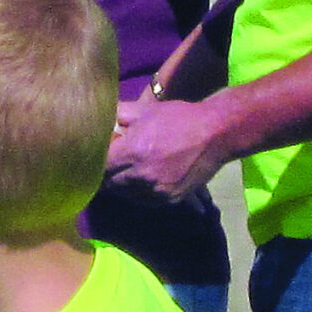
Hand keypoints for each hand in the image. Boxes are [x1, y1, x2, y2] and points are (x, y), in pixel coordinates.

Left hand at [104, 93, 229, 200]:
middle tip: (108, 165)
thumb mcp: (144, 110)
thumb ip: (117, 115)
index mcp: (132, 152)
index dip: (94, 163)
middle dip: (106, 175)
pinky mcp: (171, 198)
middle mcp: (143, 175)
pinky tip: (141, 180)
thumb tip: (100, 119)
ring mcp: (158, 190)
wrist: (217, 133)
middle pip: (110, 184)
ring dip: (122, 185)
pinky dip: (139, 193)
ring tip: (125, 172)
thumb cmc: (179, 118)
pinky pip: (145, 200)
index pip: (100, 167)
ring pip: (126, 195)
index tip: (94, 157)